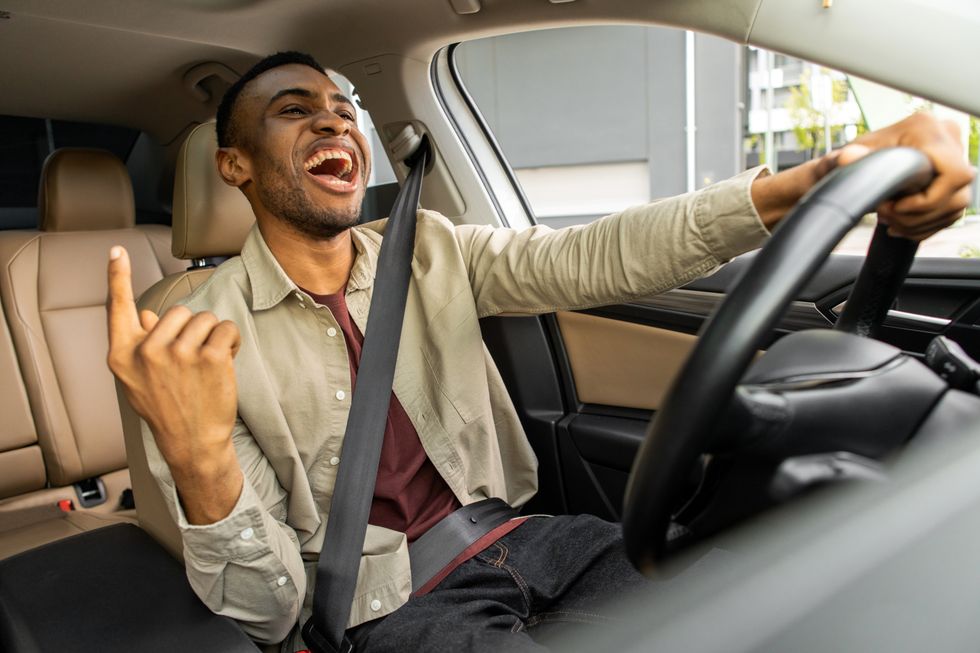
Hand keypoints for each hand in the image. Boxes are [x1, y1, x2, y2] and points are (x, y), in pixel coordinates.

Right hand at [107, 246, 242, 522]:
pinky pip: (226, 328)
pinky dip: (232, 340)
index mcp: (124, 355)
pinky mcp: (210, 357)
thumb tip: (143, 313)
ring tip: (208, 364)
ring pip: (204, 319)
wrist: (193, 442)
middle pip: (177, 311)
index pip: (118, 308)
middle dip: (191, 330)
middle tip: (192, 361)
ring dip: (213, 336)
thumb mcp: (139, 380)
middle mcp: (147, 351)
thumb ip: (138, 345)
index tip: (116, 251)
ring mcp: (179, 354)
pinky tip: (226, 361)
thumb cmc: (168, 409)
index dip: (116, 277)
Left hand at [753, 112, 974, 240]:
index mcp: (925, 128)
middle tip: (886, 214)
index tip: (895, 206)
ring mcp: (953, 160)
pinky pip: (951, 213)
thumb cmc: (847, 162)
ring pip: (955, 208)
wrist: (848, 168)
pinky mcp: (951, 181)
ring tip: (889, 218)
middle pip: (956, 195)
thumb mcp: (842, 159)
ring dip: (919, 223)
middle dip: (918, 215)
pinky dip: (923, 226)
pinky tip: (900, 224)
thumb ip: (844, 159)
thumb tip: (846, 157)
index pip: (953, 173)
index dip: (926, 199)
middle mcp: (947, 139)